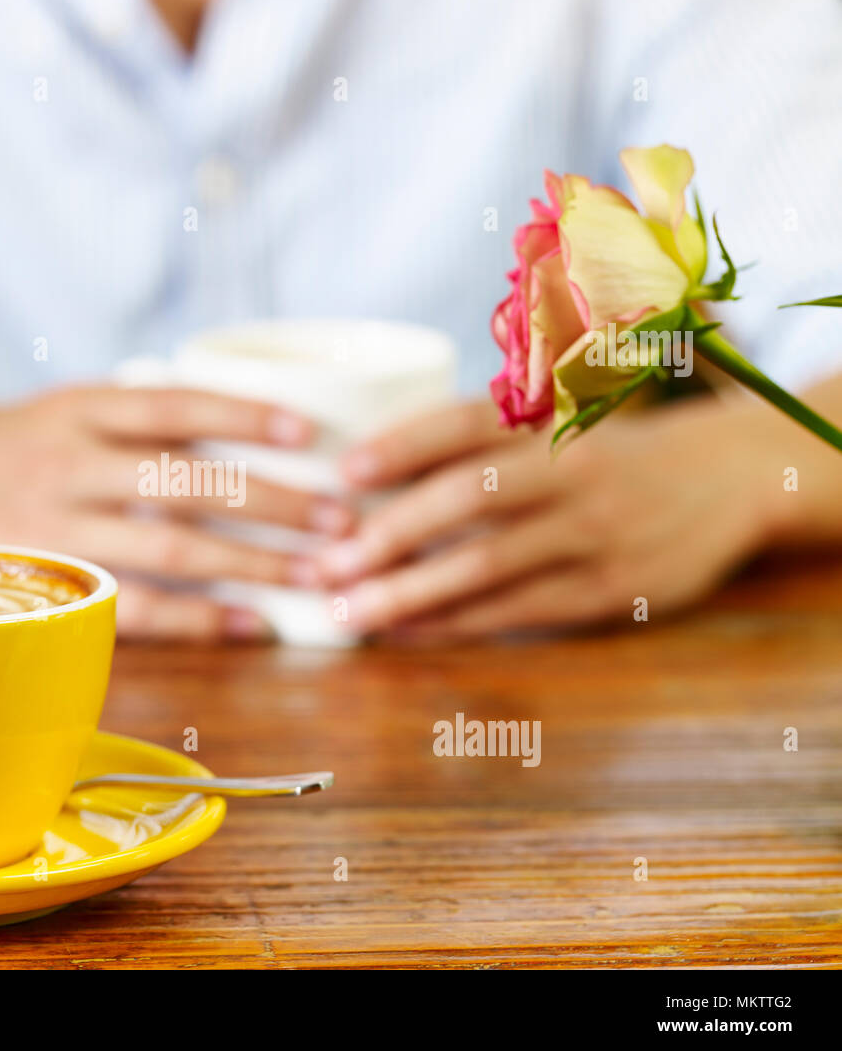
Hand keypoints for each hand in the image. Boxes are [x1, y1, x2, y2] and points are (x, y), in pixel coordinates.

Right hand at [0, 385, 352, 641]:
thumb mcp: (56, 409)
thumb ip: (132, 419)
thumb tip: (241, 427)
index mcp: (77, 408)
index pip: (174, 402)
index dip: (246, 413)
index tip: (311, 430)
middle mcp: (68, 461)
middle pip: (189, 479)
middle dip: (274, 501)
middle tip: (342, 519)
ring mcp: (57, 527)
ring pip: (172, 546)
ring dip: (254, 564)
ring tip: (319, 576)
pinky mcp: (49, 583)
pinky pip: (135, 605)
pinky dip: (199, 618)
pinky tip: (251, 624)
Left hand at [313, 398, 775, 640]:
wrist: (725, 482)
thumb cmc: (607, 453)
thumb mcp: (560, 422)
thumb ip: (480, 438)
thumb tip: (364, 470)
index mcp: (553, 418)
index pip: (467, 422)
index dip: (403, 444)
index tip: (343, 472)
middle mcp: (575, 470)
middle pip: (470, 497)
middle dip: (390, 533)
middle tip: (325, 562)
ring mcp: (594, 533)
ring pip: (487, 566)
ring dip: (409, 592)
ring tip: (347, 611)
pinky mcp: (607, 590)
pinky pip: (514, 612)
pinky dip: (453, 624)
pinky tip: (402, 633)